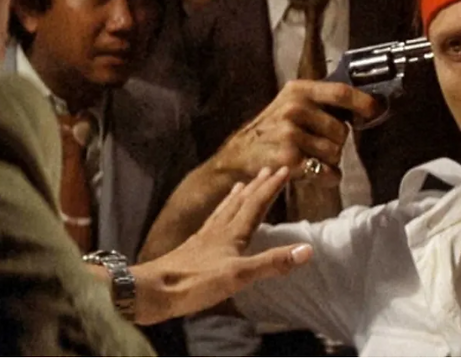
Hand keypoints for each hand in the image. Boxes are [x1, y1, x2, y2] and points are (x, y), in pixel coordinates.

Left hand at [129, 167, 312, 324]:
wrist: (153, 290)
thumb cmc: (195, 282)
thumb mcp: (239, 275)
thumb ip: (272, 262)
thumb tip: (307, 249)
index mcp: (231, 233)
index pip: (256, 204)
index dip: (271, 187)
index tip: (284, 169)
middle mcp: (217, 231)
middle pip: (241, 203)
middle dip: (257, 186)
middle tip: (268, 170)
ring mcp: (202, 240)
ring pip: (223, 212)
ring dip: (236, 197)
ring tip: (241, 185)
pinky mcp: (191, 250)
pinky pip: (210, 225)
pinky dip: (219, 215)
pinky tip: (214, 221)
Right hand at [209, 80, 378, 186]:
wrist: (240, 154)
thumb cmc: (272, 130)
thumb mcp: (291, 104)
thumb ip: (321, 103)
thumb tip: (366, 107)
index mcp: (298, 91)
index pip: (340, 93)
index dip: (363, 103)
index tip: (377, 111)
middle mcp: (294, 109)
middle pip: (341, 130)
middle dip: (337, 143)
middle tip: (318, 146)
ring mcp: (290, 134)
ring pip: (335, 153)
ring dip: (330, 161)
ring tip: (310, 157)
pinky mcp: (290, 159)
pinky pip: (327, 172)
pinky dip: (327, 177)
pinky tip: (313, 172)